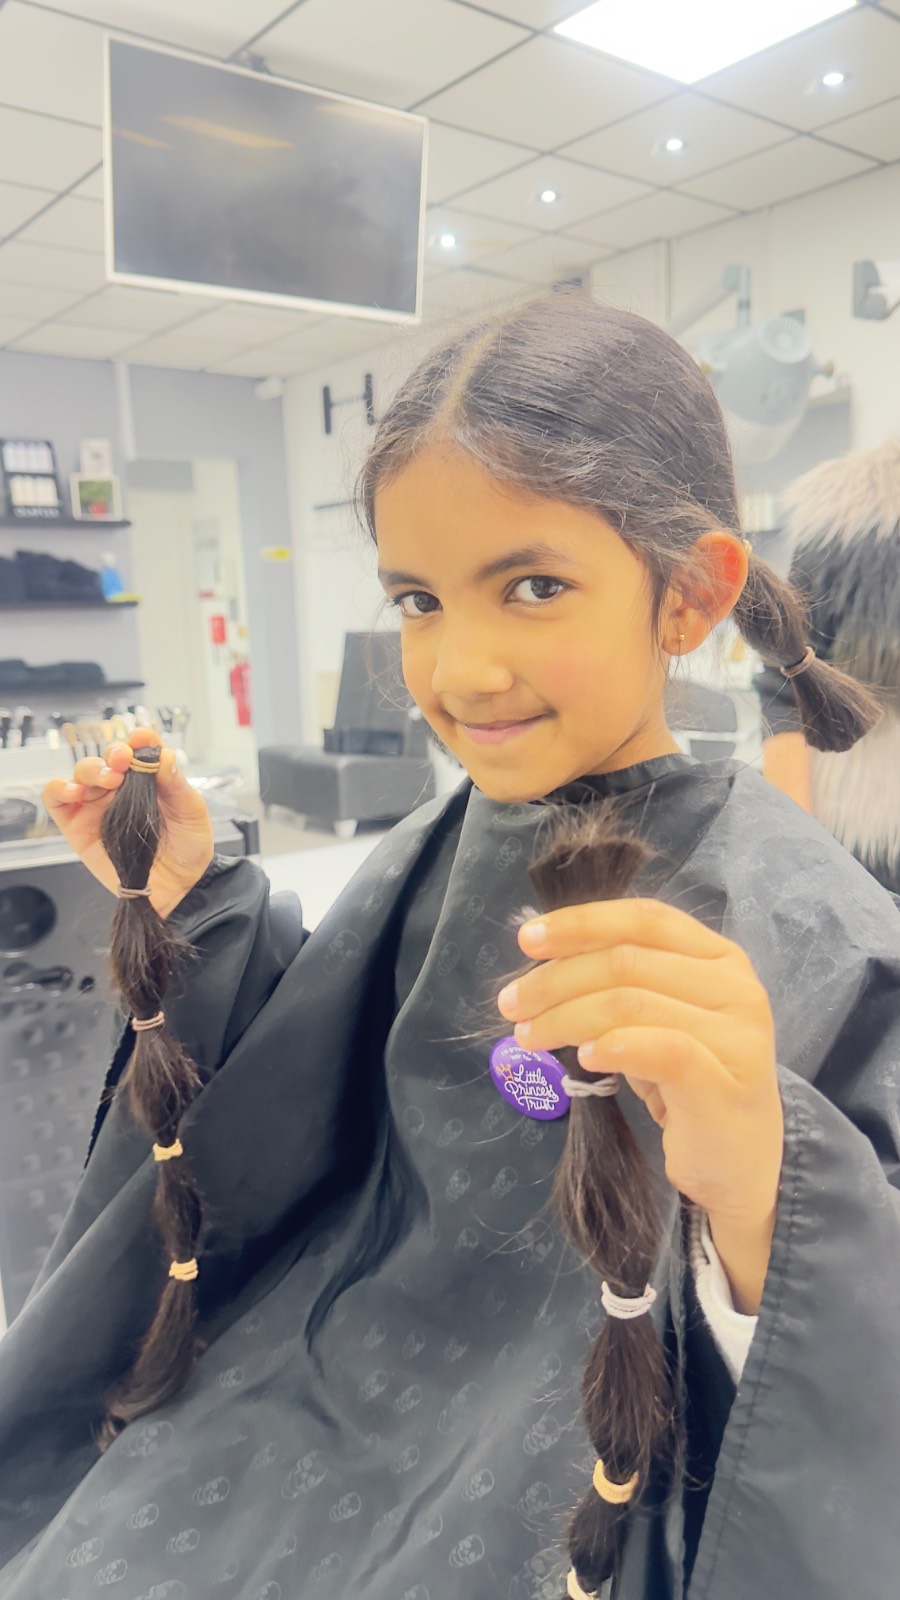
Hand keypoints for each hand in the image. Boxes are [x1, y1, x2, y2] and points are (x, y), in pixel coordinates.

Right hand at [44, 729, 214, 918]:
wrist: (179, 887)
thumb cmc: (188, 847)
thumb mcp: (191, 811)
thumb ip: (176, 784)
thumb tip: (165, 755)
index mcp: (149, 778)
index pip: (138, 748)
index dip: (138, 739)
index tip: (143, 738)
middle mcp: (121, 787)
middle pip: (106, 757)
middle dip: (113, 753)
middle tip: (124, 761)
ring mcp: (97, 805)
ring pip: (82, 772)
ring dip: (92, 769)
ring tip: (109, 780)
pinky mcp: (77, 826)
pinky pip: (57, 799)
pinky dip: (60, 788)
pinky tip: (75, 791)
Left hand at [497, 900, 783, 1304]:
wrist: (739, 1163)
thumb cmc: (689, 1085)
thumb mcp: (656, 1020)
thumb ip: (621, 985)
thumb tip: (543, 963)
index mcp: (719, 957)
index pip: (644, 919)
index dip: (582, 923)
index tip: (527, 940)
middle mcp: (735, 986)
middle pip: (627, 961)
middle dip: (556, 979)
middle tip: (511, 1004)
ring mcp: (738, 1034)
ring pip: (631, 1002)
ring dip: (566, 1016)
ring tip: (529, 1035)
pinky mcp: (726, 1082)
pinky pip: (661, 1049)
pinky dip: (613, 1046)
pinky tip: (584, 1058)